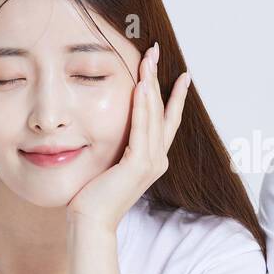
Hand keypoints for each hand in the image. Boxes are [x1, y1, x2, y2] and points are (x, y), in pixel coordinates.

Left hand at [65, 42, 190, 232]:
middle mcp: (158, 159)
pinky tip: (142, 87)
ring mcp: (151, 162)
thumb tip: (110, 128)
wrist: (91, 222)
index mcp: (153, 159)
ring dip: (151, 85)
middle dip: (161, 79)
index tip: (182, 76)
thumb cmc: (94, 197)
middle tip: (156, 52)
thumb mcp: (109, 164)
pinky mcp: (138, 164)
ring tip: (148, 60)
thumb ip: (118, 147)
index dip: (175, 97)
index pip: (167, 121)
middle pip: (164, 111)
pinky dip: (143, 107)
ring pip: (154, 115)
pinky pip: (142, 129)